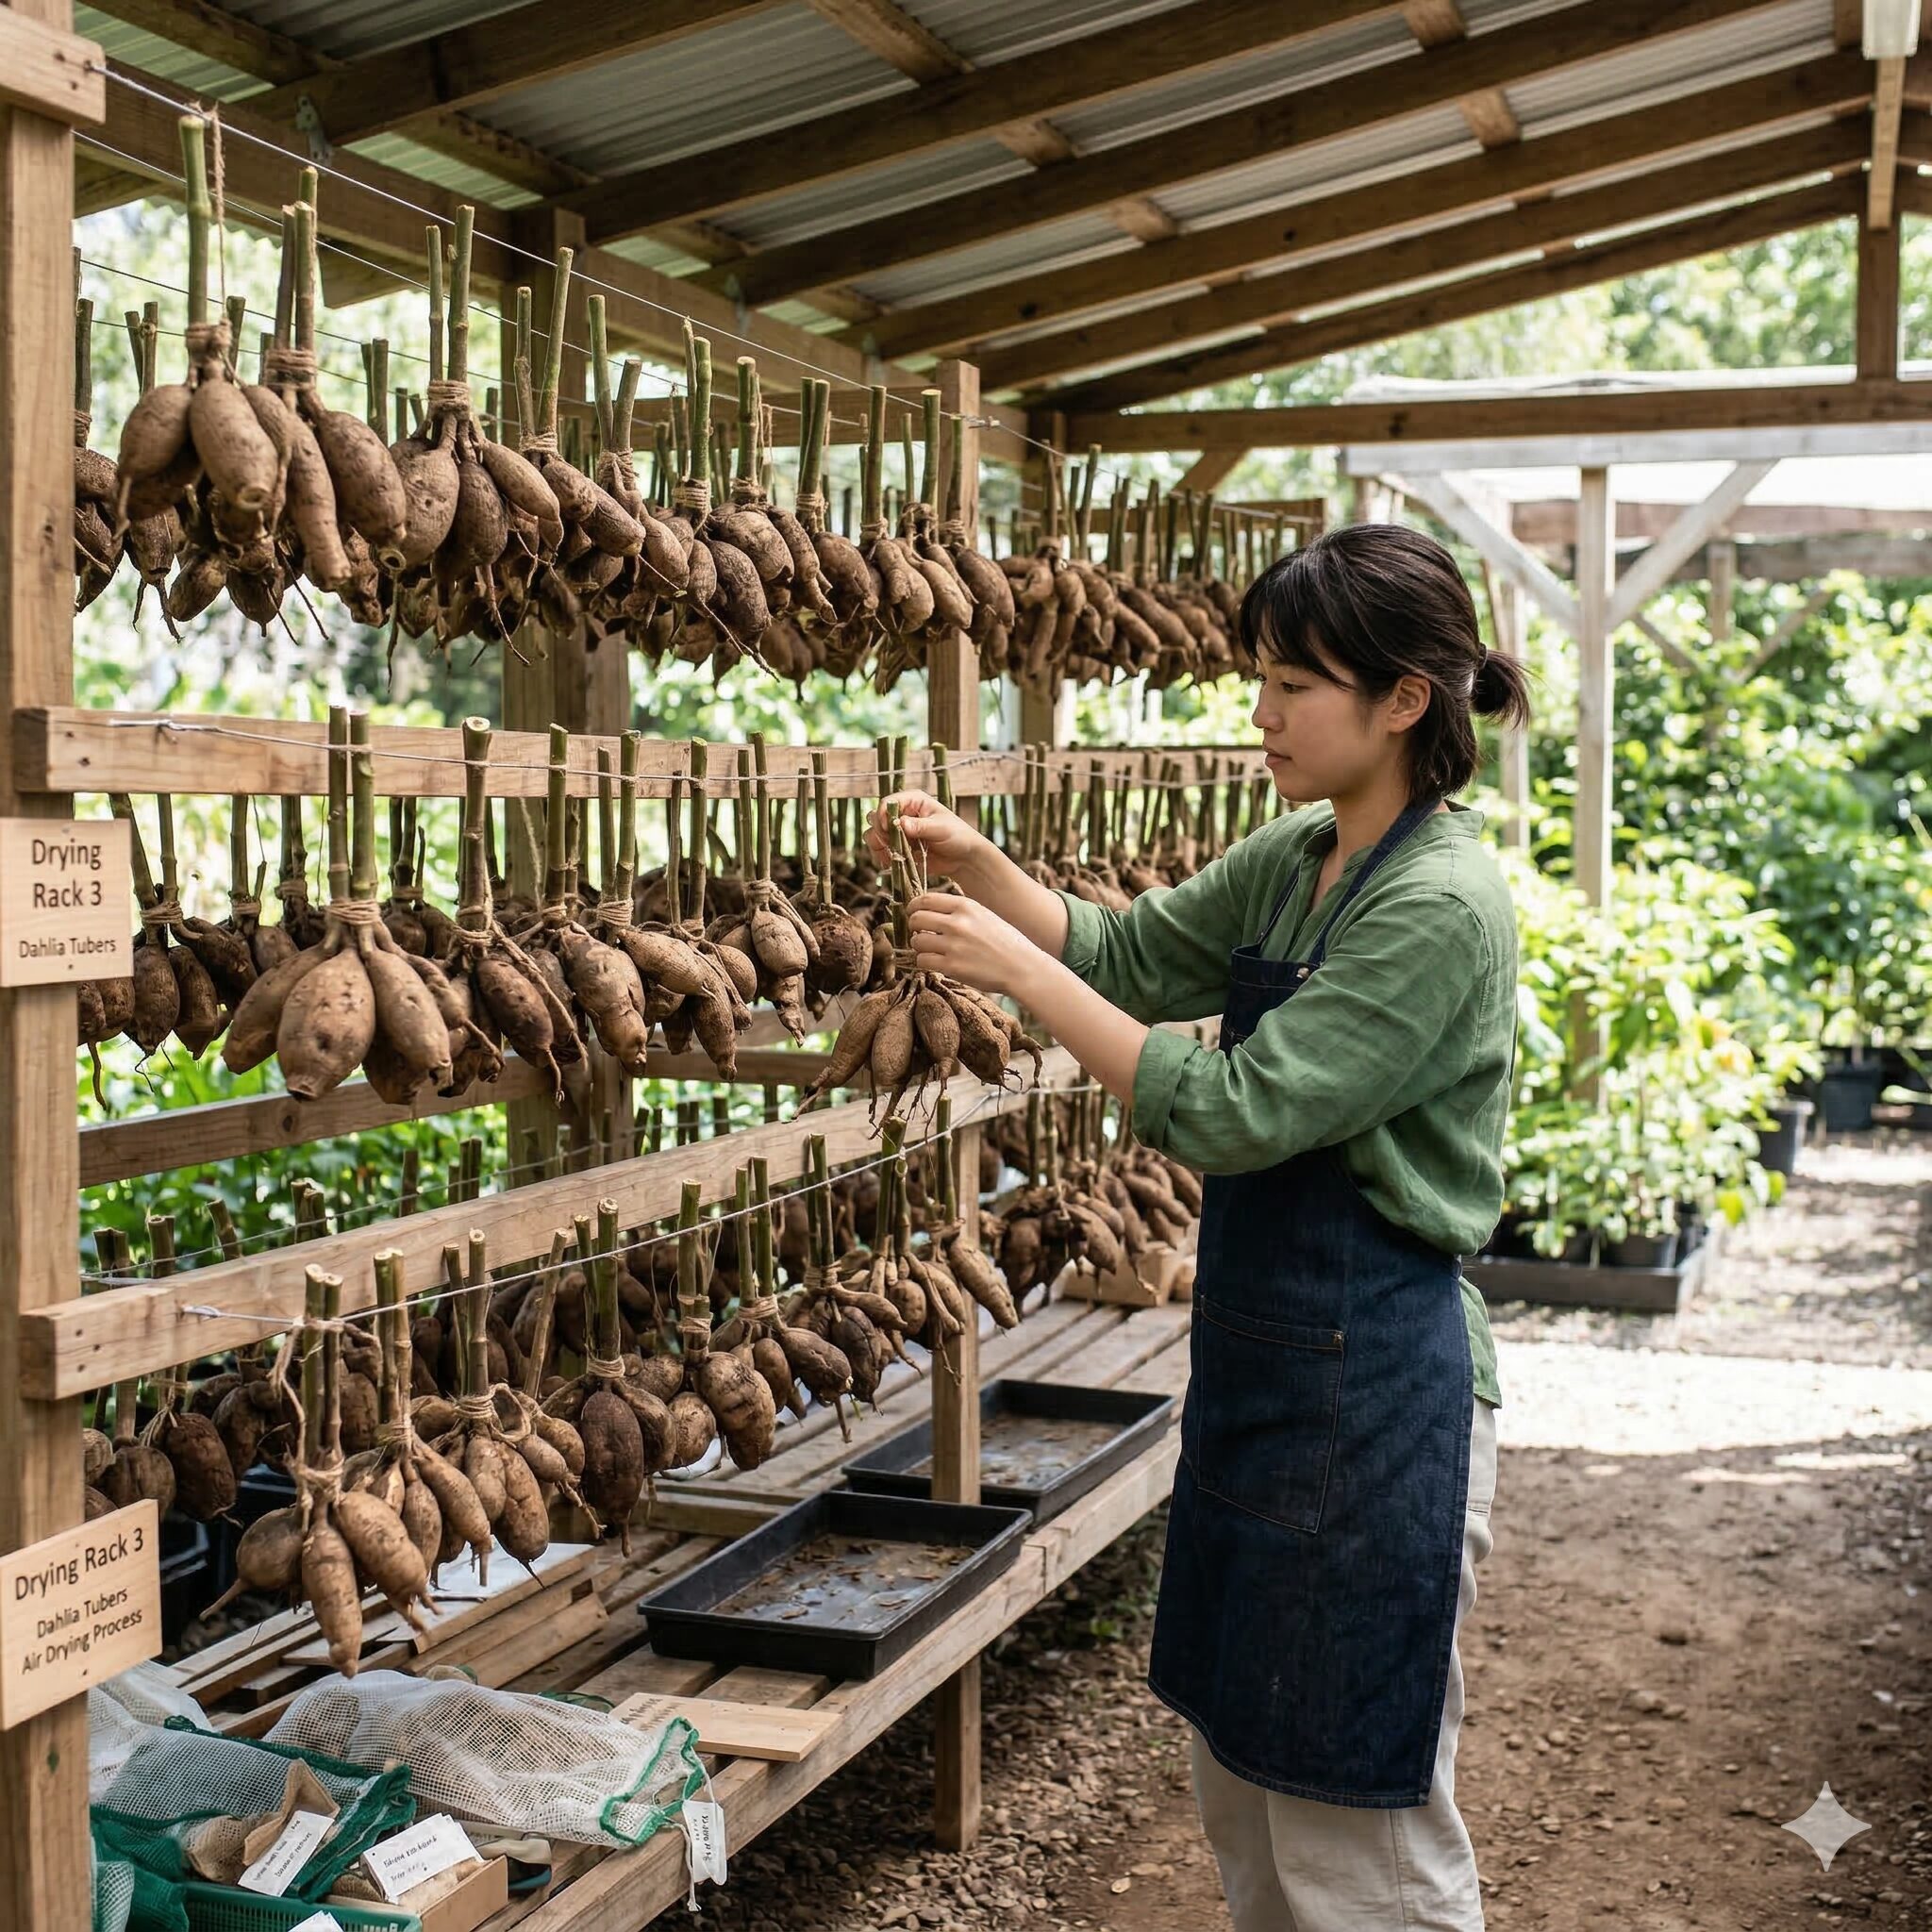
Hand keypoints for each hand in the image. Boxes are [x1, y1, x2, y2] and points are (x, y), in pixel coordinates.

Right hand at [866, 790, 987, 879]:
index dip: (883, 815)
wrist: (962, 858)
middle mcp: (902, 813)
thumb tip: (901, 823)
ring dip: (877, 845)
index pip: (888, 803)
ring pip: (873, 834)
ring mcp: (898, 831)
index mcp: (913, 800)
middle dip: (878, 831)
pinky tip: (890, 863)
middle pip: (875, 817)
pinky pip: (879, 850)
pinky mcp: (897, 847)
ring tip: (890, 855)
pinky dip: (881, 856)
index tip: (887, 829)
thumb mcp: (940, 828)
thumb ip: (920, 826)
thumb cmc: (957, 836)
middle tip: (889, 844)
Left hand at [907, 892, 1042, 998]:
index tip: (914, 913)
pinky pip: (922, 961)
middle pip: (916, 919)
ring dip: (920, 947)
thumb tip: (929, 911)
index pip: (925, 900)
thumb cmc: (1005, 941)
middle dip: (914, 927)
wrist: (1022, 967)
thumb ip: (958, 911)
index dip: (914, 907)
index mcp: (965, 906)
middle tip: (921, 934)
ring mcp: (953, 945)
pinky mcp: (952, 966)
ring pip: (916, 941)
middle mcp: (957, 923)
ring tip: (931, 950)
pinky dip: (925, 962)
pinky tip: (936, 963)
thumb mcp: (984, 915)